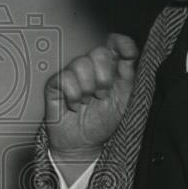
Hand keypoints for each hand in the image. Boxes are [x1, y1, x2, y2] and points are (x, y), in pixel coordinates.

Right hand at [44, 34, 138, 176]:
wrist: (83, 144)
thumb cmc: (103, 122)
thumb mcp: (124, 99)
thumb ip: (129, 74)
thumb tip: (132, 53)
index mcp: (109, 67)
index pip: (116, 44)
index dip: (121, 44)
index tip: (127, 54)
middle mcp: (91, 67)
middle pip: (99, 52)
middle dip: (104, 77)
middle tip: (102, 94)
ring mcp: (72, 73)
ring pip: (81, 64)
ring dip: (88, 89)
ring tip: (87, 102)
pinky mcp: (55, 83)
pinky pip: (65, 78)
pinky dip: (73, 96)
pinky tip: (75, 104)